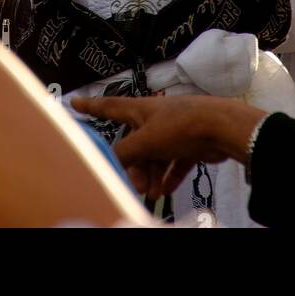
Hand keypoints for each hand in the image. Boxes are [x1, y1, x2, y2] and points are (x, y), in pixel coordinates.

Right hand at [71, 95, 264, 200]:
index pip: (109, 106)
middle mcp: (154, 118)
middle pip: (134, 143)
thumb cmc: (180, 126)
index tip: (75, 103)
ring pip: (154, 156)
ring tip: (154, 192)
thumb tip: (108, 161)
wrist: (220, 127)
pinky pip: (173, 162)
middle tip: (136, 185)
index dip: (91, 106)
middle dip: (133, 165)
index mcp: (140, 109)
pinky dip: (169, 175)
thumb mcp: (145, 140)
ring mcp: (172, 131)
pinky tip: (167, 189)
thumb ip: (124, 152)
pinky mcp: (189, 143)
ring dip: (151, 175)